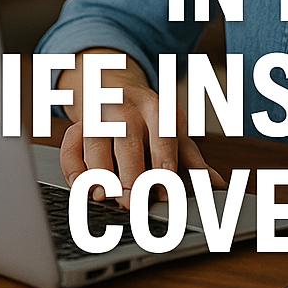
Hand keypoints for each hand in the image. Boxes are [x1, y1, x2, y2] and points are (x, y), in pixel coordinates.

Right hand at [58, 48, 224, 207]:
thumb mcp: (173, 130)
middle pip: (127, 139)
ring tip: (105, 197)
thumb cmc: (148, 118)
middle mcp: (127, 109)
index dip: (164, 159)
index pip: (163, 133)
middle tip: (133, 201)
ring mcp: (99, 116)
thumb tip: (217, 184)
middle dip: (130, 171)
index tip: (167, 184)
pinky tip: (81, 186)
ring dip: (99, 172)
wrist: (112, 86)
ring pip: (95, 142)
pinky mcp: (76, 127)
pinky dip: (73, 168)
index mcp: (157, 108)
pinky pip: (70, 147)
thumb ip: (192, 158)